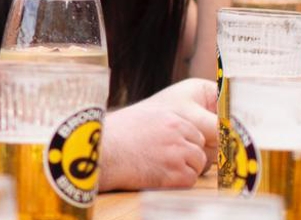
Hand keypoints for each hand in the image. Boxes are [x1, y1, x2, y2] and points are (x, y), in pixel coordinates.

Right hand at [99, 79, 216, 190]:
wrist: (103, 153)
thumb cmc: (111, 135)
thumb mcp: (139, 118)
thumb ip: (159, 123)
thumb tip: (166, 133)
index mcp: (170, 118)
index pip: (194, 133)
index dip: (185, 144)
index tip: (173, 151)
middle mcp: (178, 133)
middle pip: (197, 149)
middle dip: (187, 157)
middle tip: (168, 163)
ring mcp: (178, 153)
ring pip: (197, 164)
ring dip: (184, 170)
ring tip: (161, 170)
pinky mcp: (175, 173)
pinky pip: (190, 180)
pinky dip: (178, 182)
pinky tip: (159, 177)